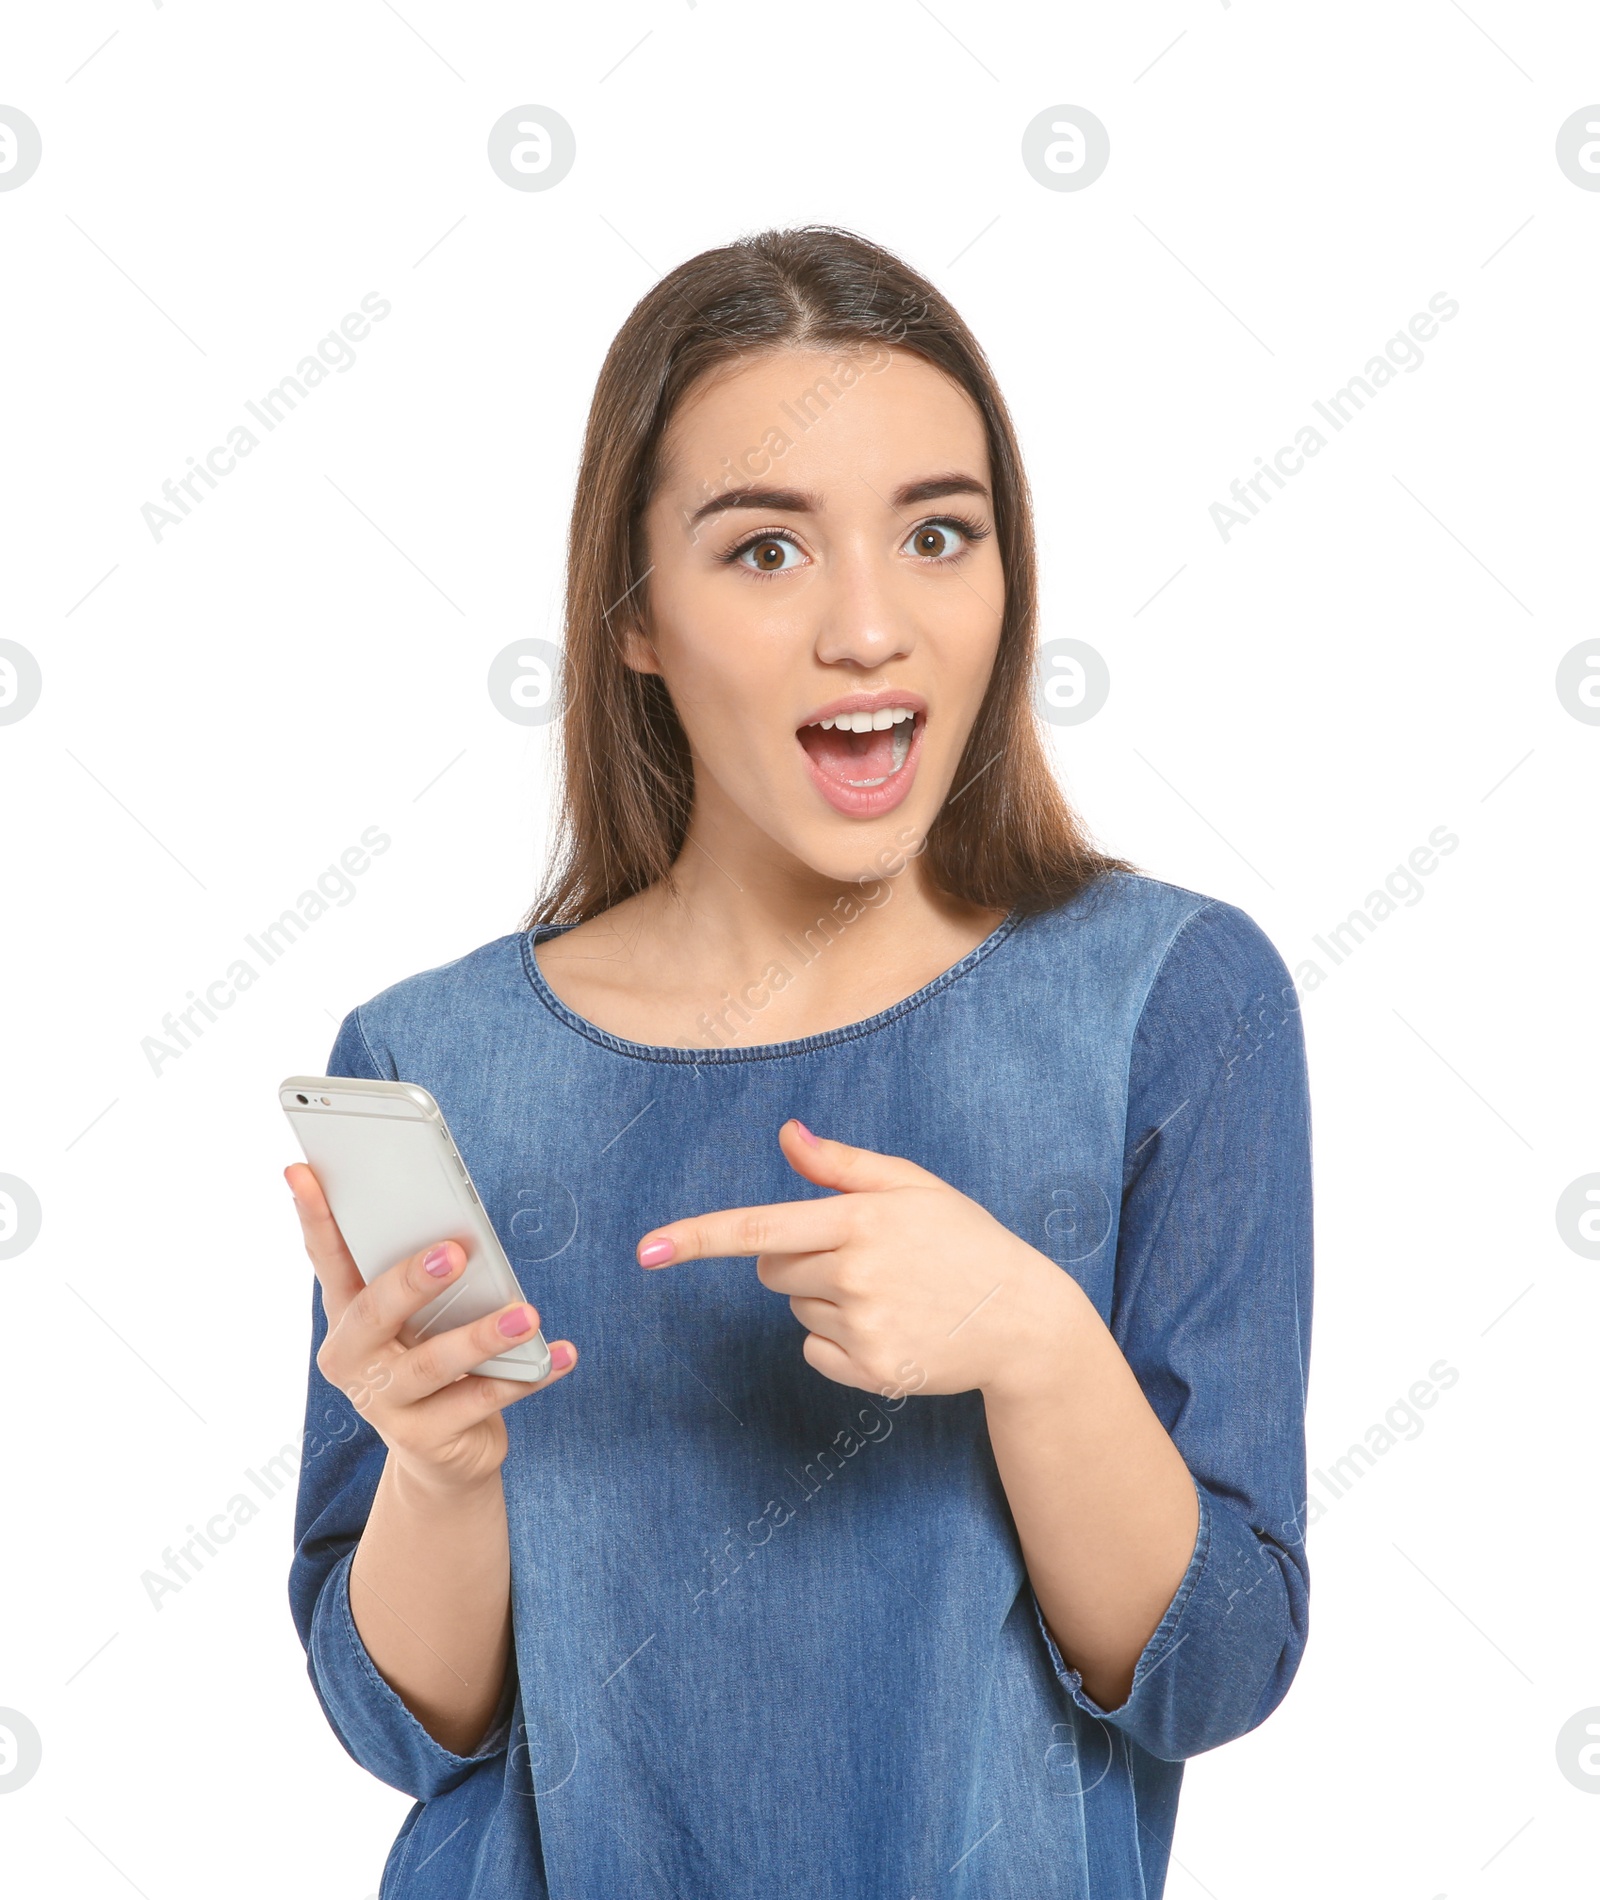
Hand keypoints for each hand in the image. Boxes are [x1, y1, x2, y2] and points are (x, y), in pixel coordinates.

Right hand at [287, 1162, 577, 1495]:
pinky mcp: (425, 1439)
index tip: (302, 1170)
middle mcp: (352, 1358)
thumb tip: (457, 1228)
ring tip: (528, 1315)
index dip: (313, 1216)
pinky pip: (481, 1402)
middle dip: (413, 1280)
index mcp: (345, 1315)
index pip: (325, 1258)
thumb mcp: (419, 1316)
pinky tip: (562, 1355)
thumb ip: (423, 1275)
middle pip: (374, 1313)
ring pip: (432, 1364)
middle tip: (454, 1252)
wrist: (444, 1452)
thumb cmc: (430, 1357)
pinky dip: (528, 1377)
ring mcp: (383, 1404)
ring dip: (483, 1336)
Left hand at [635, 1120, 1085, 1400]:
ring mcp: (865, 1326)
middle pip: (769, 1269)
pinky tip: (888, 1328)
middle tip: (860, 1257)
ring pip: (795, 1308)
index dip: (697, 1238)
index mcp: (860, 1219)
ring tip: (889, 1293)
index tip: (646, 1252)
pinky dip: (838, 1343)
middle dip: (797, 1259)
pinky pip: (815, 1352)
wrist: (1023, 1318)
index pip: (759, 1229)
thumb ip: (843, 1165)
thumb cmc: (964, 1240)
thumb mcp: (912, 1186)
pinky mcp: (873, 1370)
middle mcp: (856, 1273)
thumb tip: (788, 1134)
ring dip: (824, 1299)